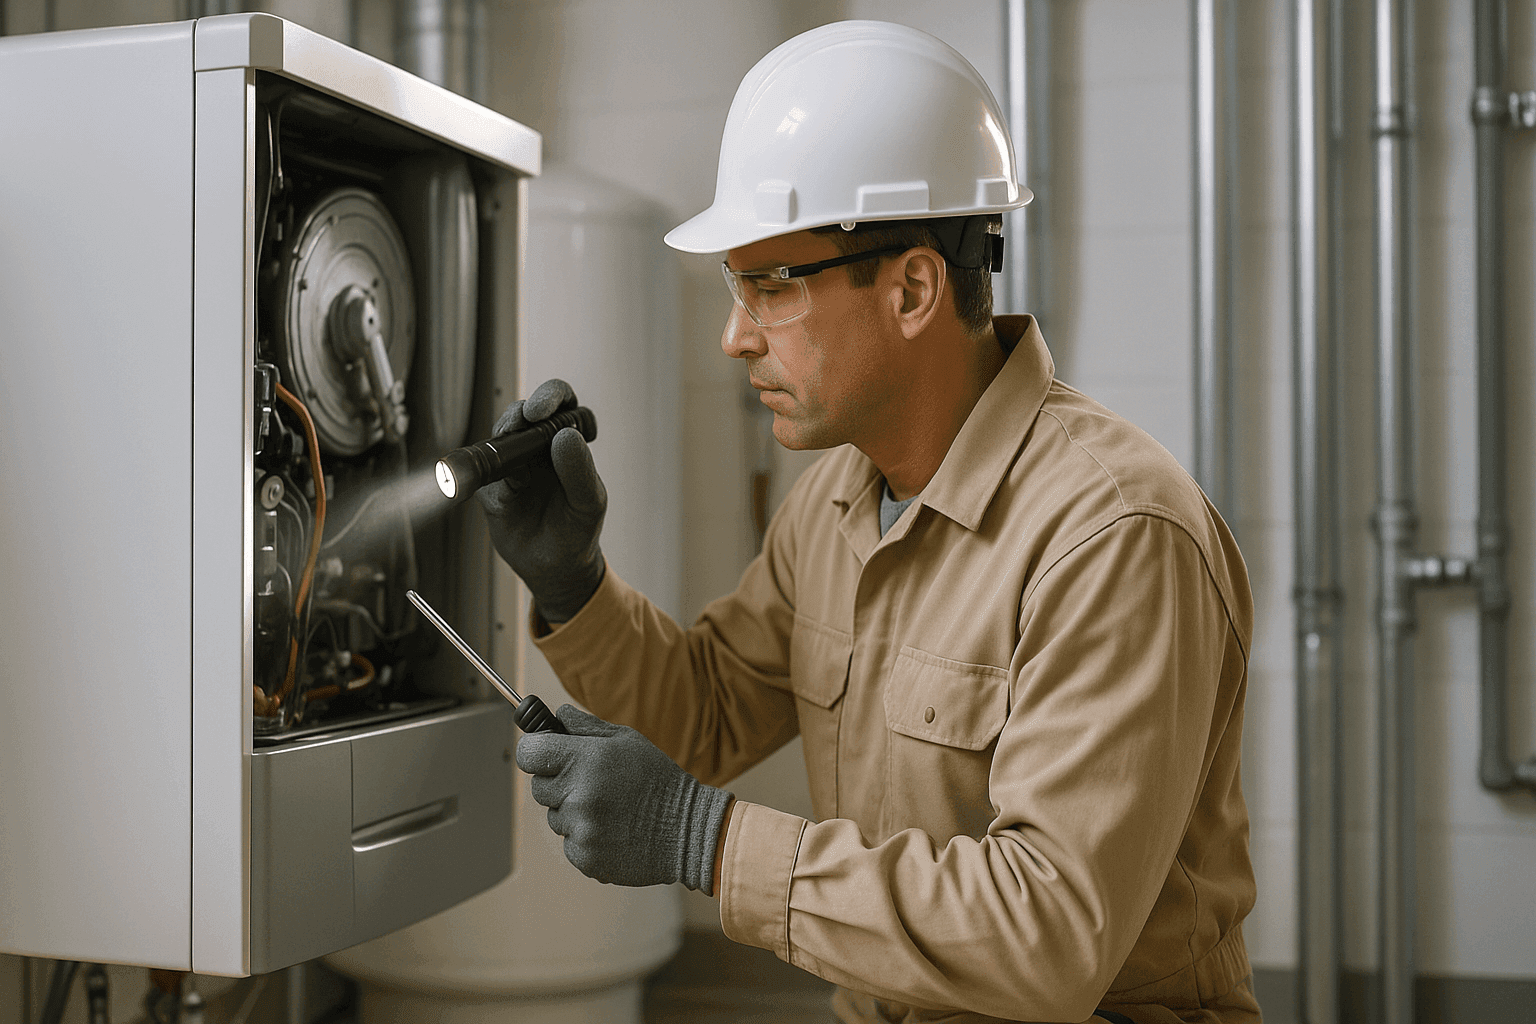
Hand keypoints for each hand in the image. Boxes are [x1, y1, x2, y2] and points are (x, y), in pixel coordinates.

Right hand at [476, 379, 605, 622]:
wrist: (554, 568)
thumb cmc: (577, 529)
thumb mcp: (588, 502)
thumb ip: (580, 470)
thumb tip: (565, 435)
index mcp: (567, 442)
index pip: (561, 403)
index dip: (551, 396)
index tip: (542, 412)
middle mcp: (537, 447)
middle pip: (523, 411)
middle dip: (521, 410)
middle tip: (525, 419)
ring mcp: (512, 465)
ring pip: (500, 438)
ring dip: (503, 440)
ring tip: (513, 457)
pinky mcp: (491, 488)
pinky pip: (483, 474)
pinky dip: (486, 475)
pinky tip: (503, 492)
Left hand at [516, 705, 733, 891]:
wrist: (687, 831)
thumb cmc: (658, 781)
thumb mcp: (627, 741)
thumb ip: (586, 726)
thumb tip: (557, 715)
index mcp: (586, 760)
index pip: (529, 753)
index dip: (534, 752)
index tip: (543, 754)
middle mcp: (578, 795)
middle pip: (538, 787)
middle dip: (557, 783)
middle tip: (590, 782)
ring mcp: (580, 829)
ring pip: (555, 817)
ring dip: (572, 811)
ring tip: (609, 808)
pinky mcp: (584, 857)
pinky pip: (569, 842)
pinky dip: (584, 837)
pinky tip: (612, 829)